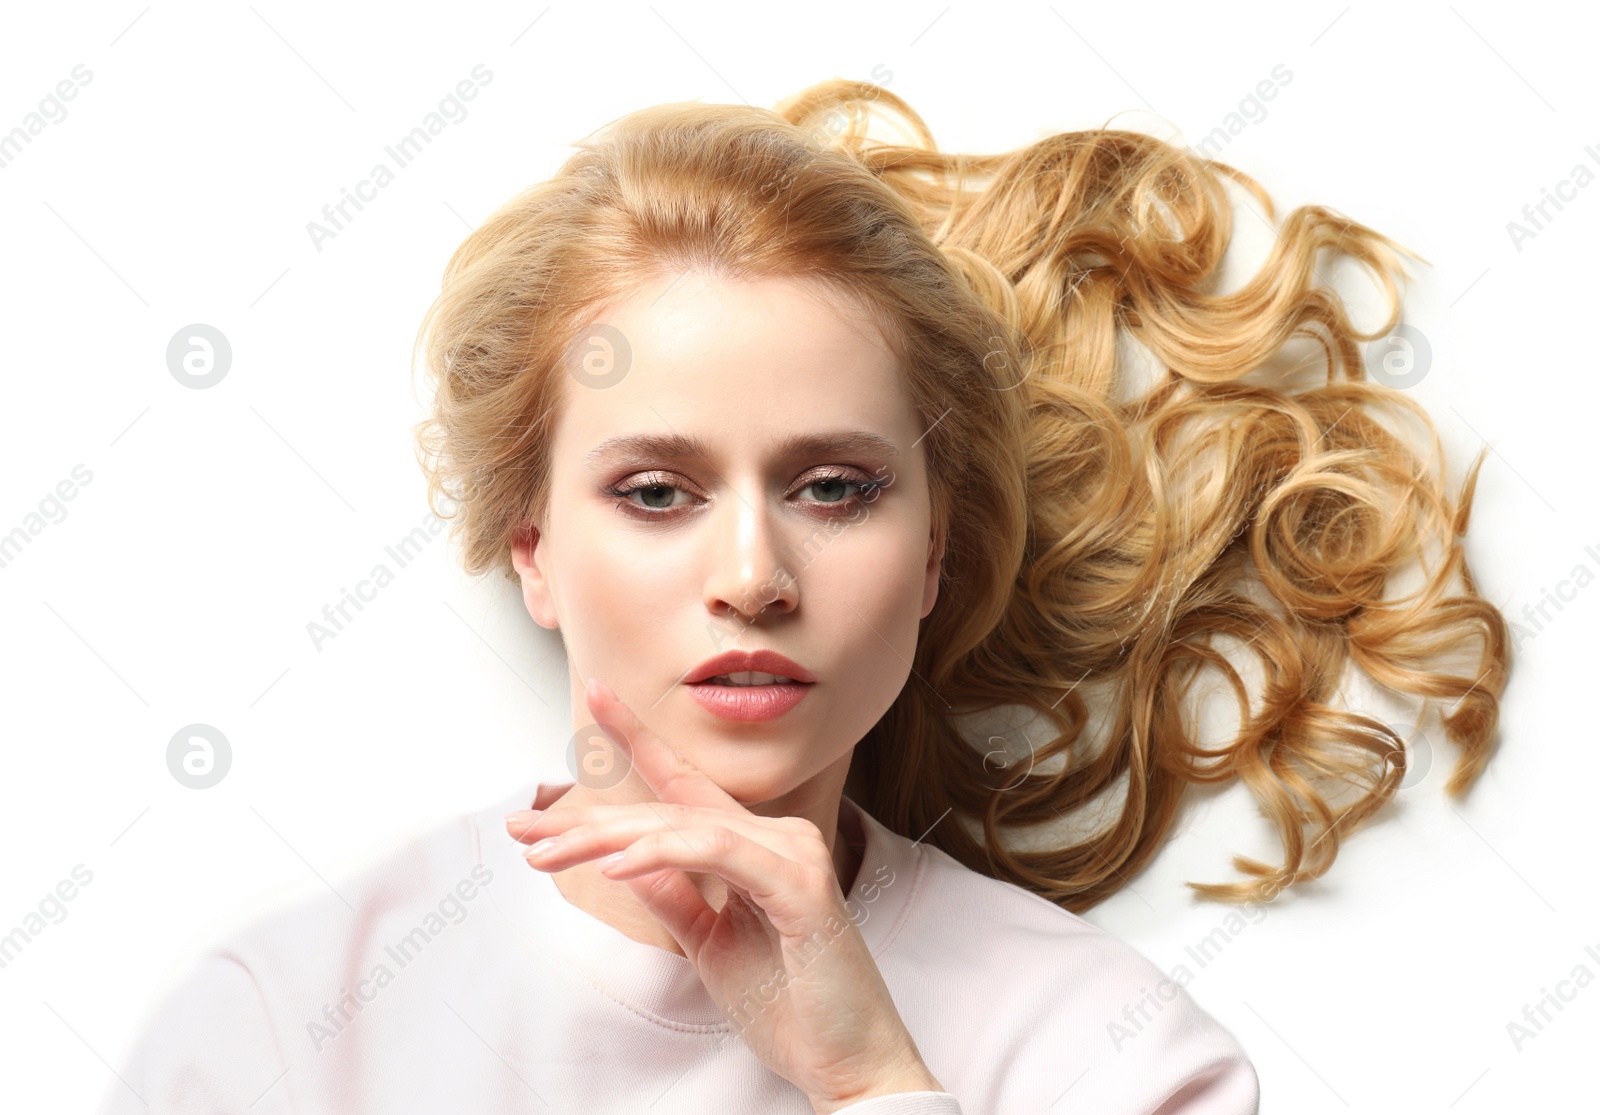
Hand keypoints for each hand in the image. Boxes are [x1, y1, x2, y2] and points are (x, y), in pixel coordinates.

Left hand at [505, 676, 944, 1113]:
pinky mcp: (800, 885)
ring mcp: (791, 854)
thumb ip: (674, 896)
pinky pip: (718, 852)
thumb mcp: (710, 944)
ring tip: (549, 852)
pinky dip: (663, 853)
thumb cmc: (791, 1005)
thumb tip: (625, 858)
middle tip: (526, 828)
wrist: (847, 1061)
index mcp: (753, 846)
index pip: (684, 785)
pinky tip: (616, 864)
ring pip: (684, 824)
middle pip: (666, 811)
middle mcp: (775, 836)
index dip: (637, 737)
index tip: (595, 695)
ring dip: (608, 838)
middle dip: (589, 819)